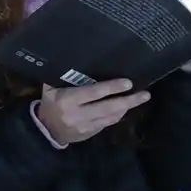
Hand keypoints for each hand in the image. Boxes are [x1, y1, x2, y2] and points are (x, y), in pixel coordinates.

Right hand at [36, 79, 150, 144]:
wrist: (44, 130)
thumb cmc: (50, 103)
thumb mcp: (50, 88)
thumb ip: (62, 76)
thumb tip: (76, 56)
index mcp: (67, 100)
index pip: (93, 93)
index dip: (112, 88)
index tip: (128, 83)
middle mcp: (77, 115)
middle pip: (108, 107)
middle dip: (128, 100)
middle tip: (145, 94)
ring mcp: (85, 127)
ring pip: (111, 117)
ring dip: (127, 107)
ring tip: (141, 98)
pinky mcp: (89, 134)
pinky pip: (107, 123)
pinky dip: (118, 114)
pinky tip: (126, 107)